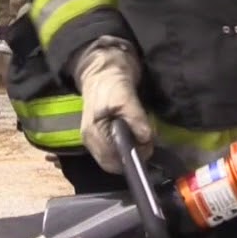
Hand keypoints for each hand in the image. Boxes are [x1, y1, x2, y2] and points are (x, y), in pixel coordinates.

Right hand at [74, 38, 151, 173]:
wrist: (103, 74)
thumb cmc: (112, 85)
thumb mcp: (125, 97)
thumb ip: (135, 118)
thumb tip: (146, 138)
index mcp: (93, 133)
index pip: (111, 161)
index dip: (131, 158)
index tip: (146, 145)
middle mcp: (90, 141)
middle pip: (112, 163)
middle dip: (131, 156)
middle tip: (145, 140)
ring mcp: (94, 140)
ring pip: (114, 159)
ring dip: (130, 151)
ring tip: (140, 135)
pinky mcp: (100, 137)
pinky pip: (114, 151)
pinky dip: (126, 147)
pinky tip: (132, 134)